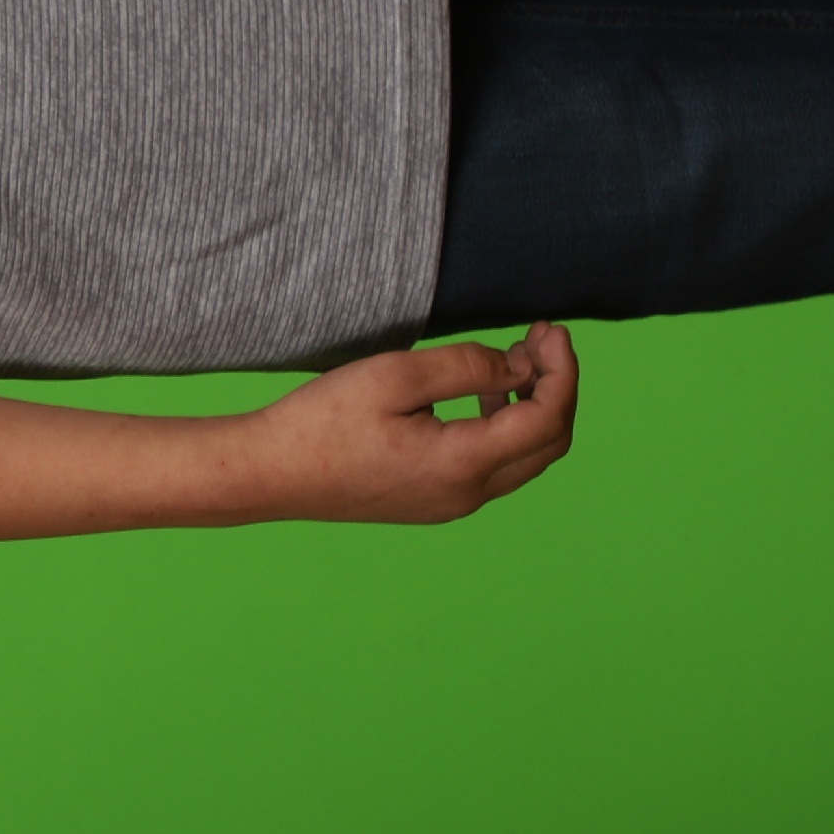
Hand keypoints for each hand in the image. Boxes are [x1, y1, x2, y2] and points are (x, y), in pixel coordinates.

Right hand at [248, 323, 578, 522]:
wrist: (272, 472)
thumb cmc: (323, 421)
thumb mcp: (395, 376)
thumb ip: (466, 367)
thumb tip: (520, 368)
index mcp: (463, 464)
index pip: (547, 419)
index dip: (562, 370)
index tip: (549, 329)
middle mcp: (468, 494)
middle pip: (548, 444)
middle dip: (556, 387)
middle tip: (539, 339)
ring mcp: (452, 504)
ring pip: (526, 459)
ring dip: (534, 408)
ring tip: (514, 360)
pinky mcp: (434, 501)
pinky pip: (495, 467)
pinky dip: (507, 428)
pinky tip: (482, 396)